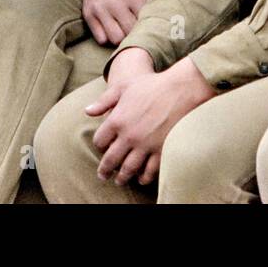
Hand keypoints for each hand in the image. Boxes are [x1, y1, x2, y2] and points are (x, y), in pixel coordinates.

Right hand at [83, 0, 155, 44]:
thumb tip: (160, 18)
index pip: (145, 22)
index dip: (149, 26)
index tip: (151, 25)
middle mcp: (115, 2)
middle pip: (130, 33)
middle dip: (137, 33)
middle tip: (139, 30)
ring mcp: (100, 9)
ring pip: (115, 38)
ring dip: (123, 38)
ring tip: (126, 30)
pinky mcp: (88, 13)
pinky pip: (100, 38)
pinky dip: (107, 37)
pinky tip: (114, 28)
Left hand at [88, 56, 214, 186]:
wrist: (180, 89)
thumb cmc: (151, 85)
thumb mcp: (123, 87)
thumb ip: (103, 101)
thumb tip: (87, 111)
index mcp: (117, 120)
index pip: (100, 141)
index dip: (99, 145)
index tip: (103, 147)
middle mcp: (128, 135)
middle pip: (111, 159)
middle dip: (105, 169)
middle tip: (103, 175)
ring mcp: (145, 145)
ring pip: (129, 168)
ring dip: (123, 177)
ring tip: (120, 181)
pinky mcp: (161, 150)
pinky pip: (150, 170)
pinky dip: (144, 177)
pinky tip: (141, 178)